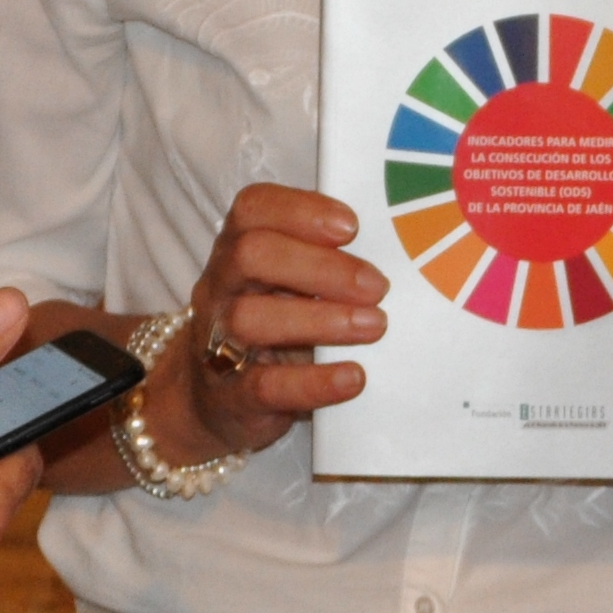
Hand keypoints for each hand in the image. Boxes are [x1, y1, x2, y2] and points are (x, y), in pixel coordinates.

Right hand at [149, 184, 386, 466]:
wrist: (216, 403)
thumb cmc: (271, 329)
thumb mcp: (287, 287)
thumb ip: (324, 262)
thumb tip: (396, 252)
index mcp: (236, 250)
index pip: (252, 209)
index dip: (301, 210)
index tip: (352, 227)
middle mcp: (220, 289)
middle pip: (250, 255)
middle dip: (320, 266)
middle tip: (377, 286)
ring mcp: (217, 342)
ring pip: (251, 319)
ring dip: (321, 319)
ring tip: (375, 326)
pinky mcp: (232, 397)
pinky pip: (265, 386)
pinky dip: (314, 381)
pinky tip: (354, 377)